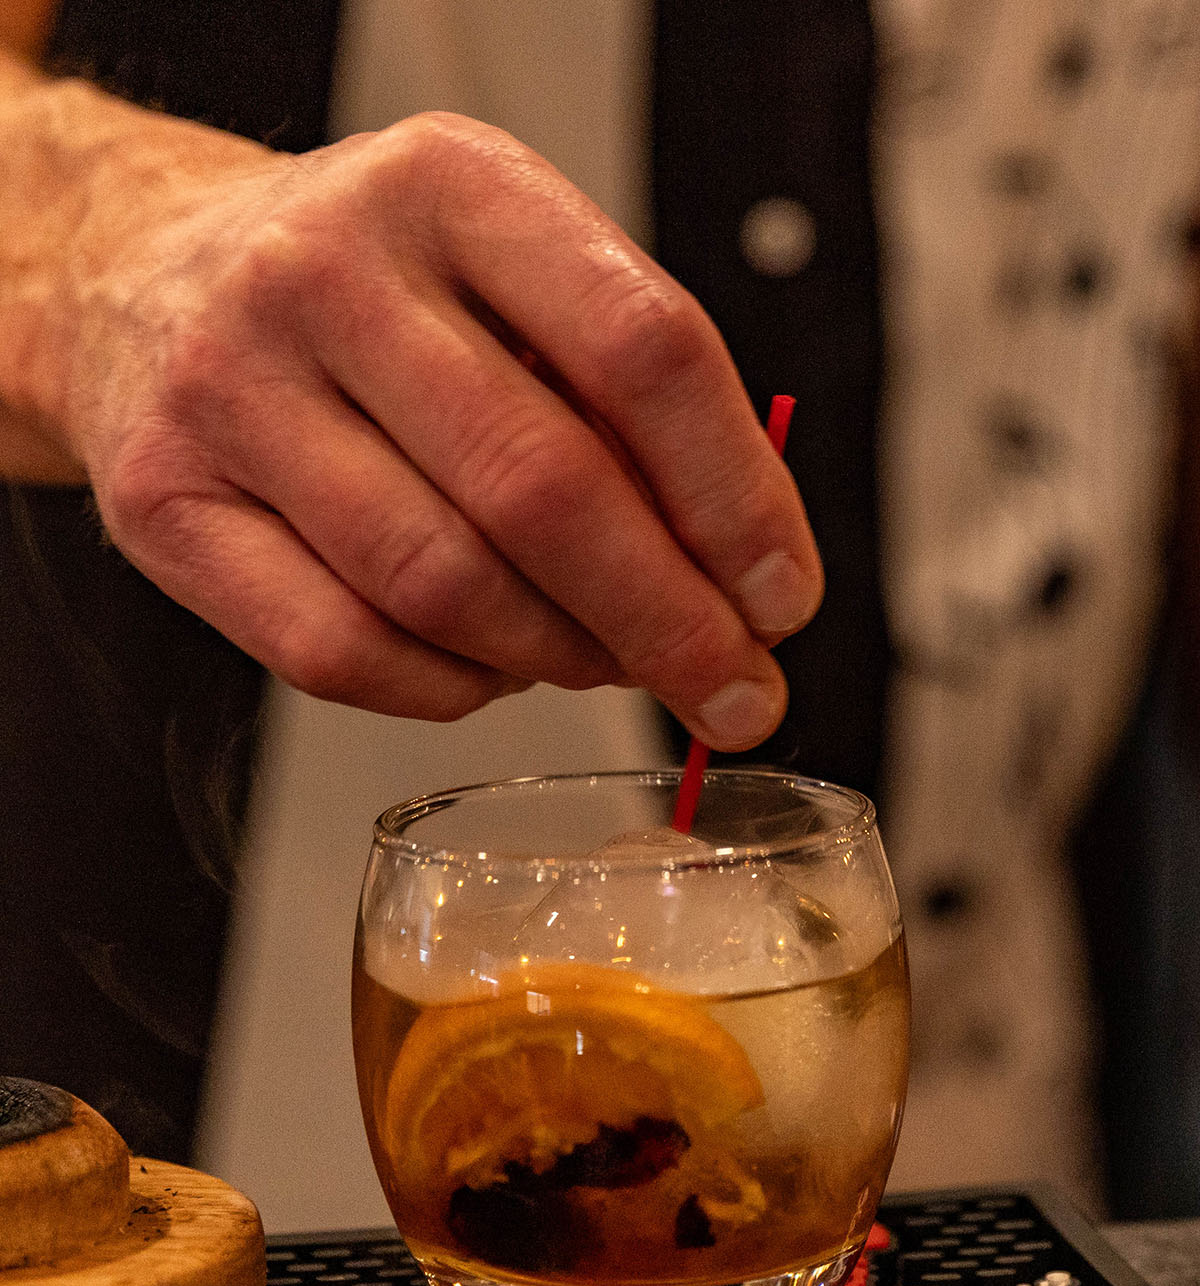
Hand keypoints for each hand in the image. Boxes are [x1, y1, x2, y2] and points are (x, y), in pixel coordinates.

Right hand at [60, 111, 822, 746]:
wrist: (148, 281)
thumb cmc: (368, 294)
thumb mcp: (508, 276)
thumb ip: (623, 398)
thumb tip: (737, 570)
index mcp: (454, 188)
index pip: (642, 348)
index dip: (736, 497)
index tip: (781, 597)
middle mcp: (328, 273)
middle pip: (544, 487)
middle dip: (669, 623)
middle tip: (732, 689)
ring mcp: (232, 389)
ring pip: (444, 586)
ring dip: (561, 659)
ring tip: (606, 661)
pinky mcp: (168, 505)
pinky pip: (344, 652)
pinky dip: (450, 689)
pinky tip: (490, 666)